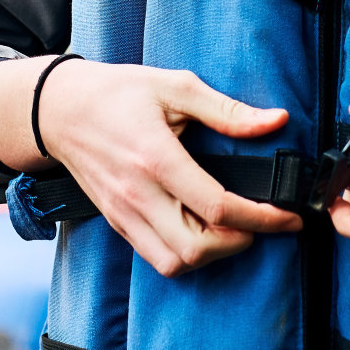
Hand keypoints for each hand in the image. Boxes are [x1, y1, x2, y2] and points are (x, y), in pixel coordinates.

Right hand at [0, 58, 300, 278]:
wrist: (60, 110)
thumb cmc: (117, 93)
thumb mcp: (176, 87)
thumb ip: (228, 110)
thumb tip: (276, 121)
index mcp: (156, 158)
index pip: (217, 206)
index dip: (262, 217)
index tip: (289, 216)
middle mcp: (138, 194)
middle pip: (197, 248)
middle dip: (240, 241)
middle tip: (262, 221)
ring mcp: (124, 213)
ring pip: (174, 263)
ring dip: (211, 254)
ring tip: (232, 227)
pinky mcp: (118, 222)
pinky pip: (155, 257)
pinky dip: (185, 255)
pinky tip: (202, 230)